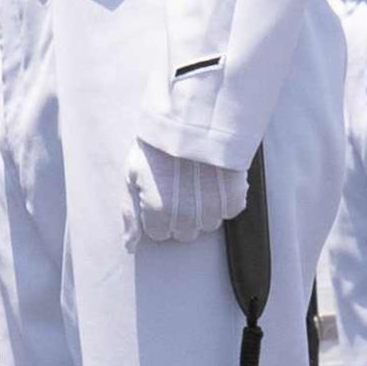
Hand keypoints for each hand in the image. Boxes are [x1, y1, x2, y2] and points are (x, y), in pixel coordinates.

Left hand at [121, 140, 246, 248]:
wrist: (194, 119)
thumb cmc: (158, 145)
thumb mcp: (132, 175)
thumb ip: (130, 213)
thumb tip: (130, 246)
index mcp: (160, 211)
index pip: (159, 234)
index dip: (157, 216)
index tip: (159, 196)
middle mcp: (188, 215)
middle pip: (185, 233)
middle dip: (180, 217)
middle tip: (178, 189)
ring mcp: (213, 207)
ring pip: (209, 225)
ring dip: (203, 210)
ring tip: (196, 183)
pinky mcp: (235, 195)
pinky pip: (230, 211)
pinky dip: (224, 201)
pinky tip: (214, 182)